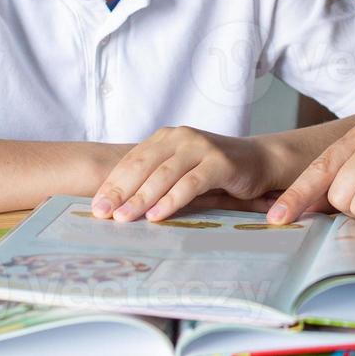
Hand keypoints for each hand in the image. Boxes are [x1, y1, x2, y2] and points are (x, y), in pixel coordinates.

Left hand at [89, 126, 278, 222]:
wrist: (258, 161)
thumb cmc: (214, 171)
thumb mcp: (181, 170)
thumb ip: (155, 179)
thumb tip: (118, 206)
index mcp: (166, 137)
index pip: (132, 160)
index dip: (112, 183)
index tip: (96, 206)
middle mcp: (181, 137)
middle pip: (144, 165)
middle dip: (121, 191)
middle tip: (102, 214)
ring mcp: (201, 147)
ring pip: (164, 174)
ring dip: (141, 198)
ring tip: (124, 218)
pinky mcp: (220, 162)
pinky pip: (190, 183)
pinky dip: (171, 200)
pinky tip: (157, 215)